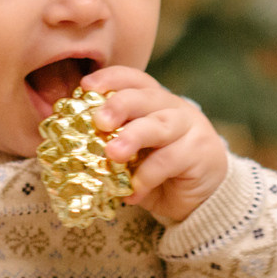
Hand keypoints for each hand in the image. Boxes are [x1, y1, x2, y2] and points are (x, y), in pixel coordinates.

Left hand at [83, 65, 228, 225]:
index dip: (111, 78)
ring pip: (160, 125)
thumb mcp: (134, 154)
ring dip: (133, 137)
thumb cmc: (159, 173)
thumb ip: (114, 143)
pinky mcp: (201, 153)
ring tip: (112, 154)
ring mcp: (191, 128)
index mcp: (155, 101)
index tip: (86, 87)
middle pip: (146, 97)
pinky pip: (170, 160)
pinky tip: (133, 192)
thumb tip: (74, 143)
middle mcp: (174, 108)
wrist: (202, 199)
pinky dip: (147, 176)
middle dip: (119, 105)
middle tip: (99, 121)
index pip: (135, 79)